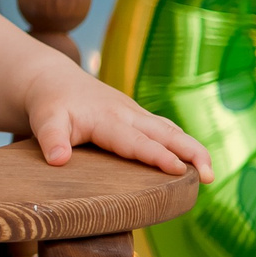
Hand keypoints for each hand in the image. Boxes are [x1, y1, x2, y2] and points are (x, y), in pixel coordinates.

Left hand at [21, 57, 214, 183]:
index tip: (179, 170)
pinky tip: (192, 163)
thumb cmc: (50, 104)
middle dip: (191, 153)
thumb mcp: (44, 119)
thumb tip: (57, 160)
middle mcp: (128, 114)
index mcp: (108, 118)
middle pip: (166, 133)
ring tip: (210, 175)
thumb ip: (51, 139)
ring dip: (193, 150)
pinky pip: (164, 130)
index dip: (157, 156)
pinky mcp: (137, 117)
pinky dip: (182, 144)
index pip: (136, 141)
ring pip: (170, 131)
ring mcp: (135, 114)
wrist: (53, 79)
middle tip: (211, 176)